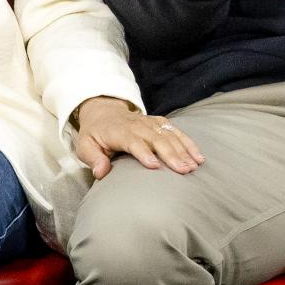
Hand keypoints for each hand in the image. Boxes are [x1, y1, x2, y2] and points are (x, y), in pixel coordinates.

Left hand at [74, 96, 204, 178]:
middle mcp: (137, 125)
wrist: (103, 111)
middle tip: (184, 171)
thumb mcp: (85, 146)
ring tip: (194, 166)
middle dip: (171, 154)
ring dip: (183, 149)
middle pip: (156, 138)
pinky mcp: (158, 123)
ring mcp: (149, 122)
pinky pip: (175, 131)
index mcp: (118, 131)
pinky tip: (198, 155)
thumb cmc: (95, 134)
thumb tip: (101, 172)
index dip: (143, 152)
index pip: (132, 141)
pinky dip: (188, 142)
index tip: (154, 166)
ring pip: (168, 134)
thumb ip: (93, 158)